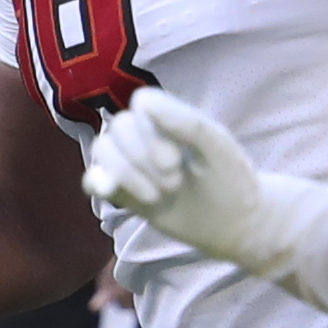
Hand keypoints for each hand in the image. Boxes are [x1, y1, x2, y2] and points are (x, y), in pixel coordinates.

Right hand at [84, 90, 305, 277]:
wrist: (234, 225)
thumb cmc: (231, 181)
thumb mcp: (218, 149)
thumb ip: (186, 122)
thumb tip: (141, 102)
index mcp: (172, 118)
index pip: (140, 104)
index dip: (150, 130)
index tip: (177, 159)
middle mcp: (148, 136)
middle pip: (118, 127)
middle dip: (142, 158)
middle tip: (175, 183)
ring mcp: (134, 164)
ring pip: (102, 149)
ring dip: (126, 174)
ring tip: (157, 196)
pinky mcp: (123, 191)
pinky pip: (92, 178)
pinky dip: (96, 182)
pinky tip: (112, 192)